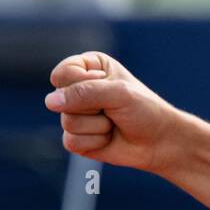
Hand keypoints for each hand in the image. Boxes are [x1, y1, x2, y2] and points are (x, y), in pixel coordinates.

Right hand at [44, 51, 181, 173]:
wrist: (158, 141)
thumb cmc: (144, 110)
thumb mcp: (119, 93)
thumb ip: (85, 92)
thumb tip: (50, 101)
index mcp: (90, 67)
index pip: (63, 73)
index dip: (81, 82)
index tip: (107, 83)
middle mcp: (79, 88)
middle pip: (62, 99)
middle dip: (93, 107)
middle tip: (114, 108)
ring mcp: (75, 114)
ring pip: (67, 122)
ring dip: (97, 126)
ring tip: (113, 123)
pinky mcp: (75, 137)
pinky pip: (71, 141)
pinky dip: (94, 141)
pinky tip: (108, 138)